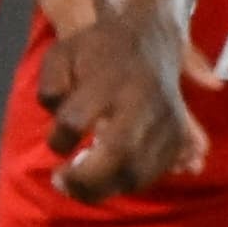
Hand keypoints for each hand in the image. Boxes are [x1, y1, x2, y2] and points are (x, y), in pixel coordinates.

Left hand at [41, 1, 207, 202]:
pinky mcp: (176, 134)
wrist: (151, 37)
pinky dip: (129, 183)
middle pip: (117, 152)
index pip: (74, 120)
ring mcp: (163, 120)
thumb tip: (59, 122)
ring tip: (83, 186)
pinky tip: (110, 179)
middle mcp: (140, 100)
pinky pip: (154, 172)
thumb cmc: (97, 49)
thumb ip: (51, 86)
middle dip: (85, 179)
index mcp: (107, 78)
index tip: (57, 142)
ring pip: (138, 170)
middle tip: (61, 182)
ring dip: (105, 188)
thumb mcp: (62, 54)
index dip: (59, 140)